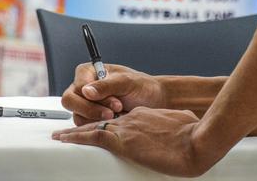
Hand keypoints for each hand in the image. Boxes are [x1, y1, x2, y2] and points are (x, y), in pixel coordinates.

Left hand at [52, 107, 217, 176]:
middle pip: (103, 121)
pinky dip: (76, 137)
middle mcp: (132, 118)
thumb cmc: (196, 136)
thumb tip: (186, 125)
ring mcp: (126, 128)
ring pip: (93, 127)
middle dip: (86, 126)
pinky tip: (64, 139)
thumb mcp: (184, 124)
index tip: (102, 128)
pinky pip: (92, 136)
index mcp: (145, 116)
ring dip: (74, 133)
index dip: (109, 124)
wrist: (197, 141)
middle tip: (70, 131)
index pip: (121, 119)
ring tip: (59, 136)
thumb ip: (178, 123)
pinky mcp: (123, 141)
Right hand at [61, 63, 166, 125]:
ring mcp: (85, 103)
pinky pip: (84, 125)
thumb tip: (86, 91)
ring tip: (117, 115)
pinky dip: (98, 125)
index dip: (94, 98)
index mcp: (88, 72)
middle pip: (70, 101)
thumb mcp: (126, 82)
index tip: (114, 104)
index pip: (78, 87)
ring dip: (96, 119)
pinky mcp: (89, 117)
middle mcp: (83, 86)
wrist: (152, 100)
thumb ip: (106, 85)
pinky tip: (113, 121)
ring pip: (77, 115)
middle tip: (111, 114)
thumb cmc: (141, 86)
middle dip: (91, 110)